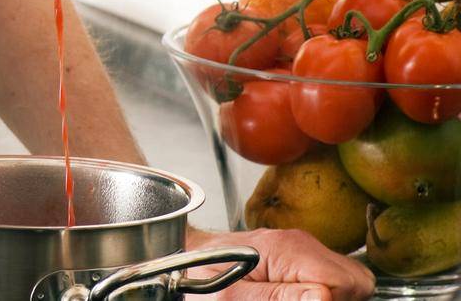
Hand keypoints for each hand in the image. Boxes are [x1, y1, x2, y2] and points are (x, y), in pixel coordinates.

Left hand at [187, 226, 375, 300]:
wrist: (182, 257)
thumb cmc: (199, 276)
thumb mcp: (231, 297)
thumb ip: (279, 298)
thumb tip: (323, 298)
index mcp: (287, 249)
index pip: (348, 281)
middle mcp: (301, 244)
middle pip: (356, 280)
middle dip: (337, 299)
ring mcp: (302, 251)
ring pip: (348, 282)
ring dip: (329, 297)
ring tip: (286, 298)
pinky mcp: (300, 260)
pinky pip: (331, 281)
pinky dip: (320, 293)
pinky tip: (292, 295)